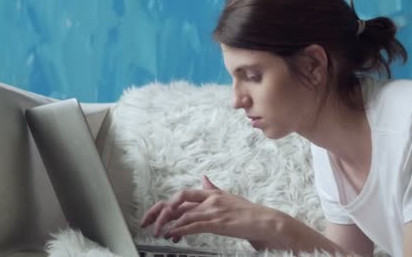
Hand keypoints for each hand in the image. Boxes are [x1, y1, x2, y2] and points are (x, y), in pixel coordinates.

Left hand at [139, 175, 276, 243]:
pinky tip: (172, 234)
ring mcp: (213, 211)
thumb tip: (203, 178)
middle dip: (159, 212)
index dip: (165, 204)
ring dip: (167, 225)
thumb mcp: (227, 195)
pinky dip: (180, 229)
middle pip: (177, 202)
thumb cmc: (247, 212)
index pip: (182, 195)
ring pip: (183, 214)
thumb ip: (212, 188)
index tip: (153, 214)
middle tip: (146, 223)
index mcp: (210, 194)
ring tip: (157, 233)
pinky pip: (194, 225)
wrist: (265, 221)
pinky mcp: (217, 223)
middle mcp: (209, 200)